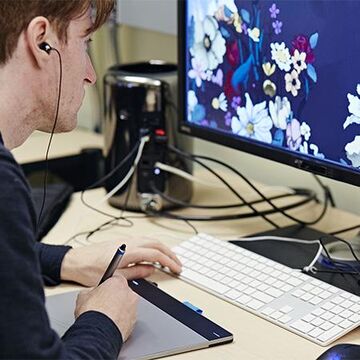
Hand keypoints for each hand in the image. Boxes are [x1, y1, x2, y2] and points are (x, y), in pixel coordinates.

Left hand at [61, 238, 181, 285]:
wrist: (75, 261)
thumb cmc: (90, 270)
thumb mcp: (115, 277)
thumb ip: (135, 272)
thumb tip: (150, 270)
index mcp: (129, 251)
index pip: (155, 254)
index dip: (168, 261)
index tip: (176, 268)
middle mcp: (129, 242)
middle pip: (156, 244)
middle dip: (170, 253)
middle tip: (178, 263)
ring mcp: (126, 240)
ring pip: (150, 239)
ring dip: (162, 248)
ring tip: (169, 258)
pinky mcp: (122, 240)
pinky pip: (143, 240)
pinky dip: (153, 245)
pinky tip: (154, 252)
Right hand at [75, 274, 137, 340]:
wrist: (97, 334)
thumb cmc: (91, 313)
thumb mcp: (83, 296)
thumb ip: (91, 290)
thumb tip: (90, 293)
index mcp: (118, 283)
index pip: (115, 279)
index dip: (107, 286)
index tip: (102, 291)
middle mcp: (130, 294)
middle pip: (123, 293)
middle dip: (115, 298)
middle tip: (103, 305)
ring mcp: (133, 309)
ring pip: (126, 307)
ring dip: (118, 310)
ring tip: (106, 318)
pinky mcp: (133, 323)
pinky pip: (127, 320)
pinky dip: (120, 322)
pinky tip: (110, 325)